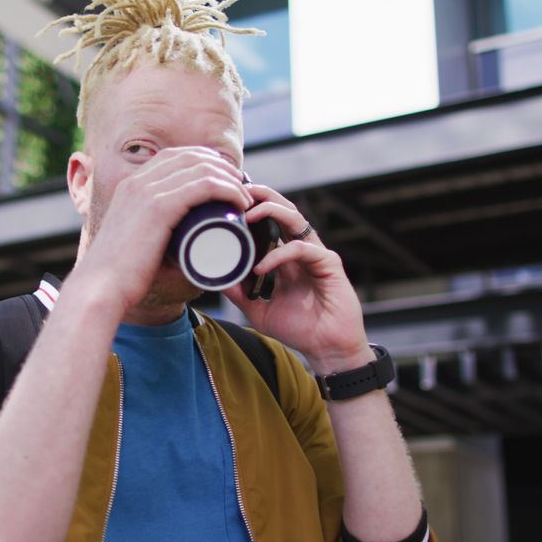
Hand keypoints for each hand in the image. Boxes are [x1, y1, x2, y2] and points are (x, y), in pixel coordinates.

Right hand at [73, 147, 252, 311]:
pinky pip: (203, 186)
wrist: (101, 287)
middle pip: (190, 156)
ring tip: (244, 198)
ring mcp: (146, 192)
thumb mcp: (134, 243)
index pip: (173, 156)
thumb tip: (180, 251)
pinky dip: (227, 189)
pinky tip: (240, 200)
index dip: (204, 161)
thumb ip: (151, 240)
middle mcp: (137, 181)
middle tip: (240, 188)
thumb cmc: (120, 275)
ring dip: (230, 179)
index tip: (224, 180)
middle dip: (221, 167)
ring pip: (201, 169)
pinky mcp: (158, 208)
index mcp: (130, 185)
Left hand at [223, 185, 371, 373]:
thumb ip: (239, 293)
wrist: (328, 350)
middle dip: (262, 196)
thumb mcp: (258, 309)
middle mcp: (302, 249)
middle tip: (238, 191)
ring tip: (247, 216)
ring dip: (271, 211)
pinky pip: (302, 249)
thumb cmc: (300, 329)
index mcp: (287, 256)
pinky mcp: (329, 264)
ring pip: (296, 219)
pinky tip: (261, 268)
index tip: (229, 203)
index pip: (271, 221)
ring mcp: (316, 254)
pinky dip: (279, 255)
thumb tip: (213, 279)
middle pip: (283, 209)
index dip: (253, 208)